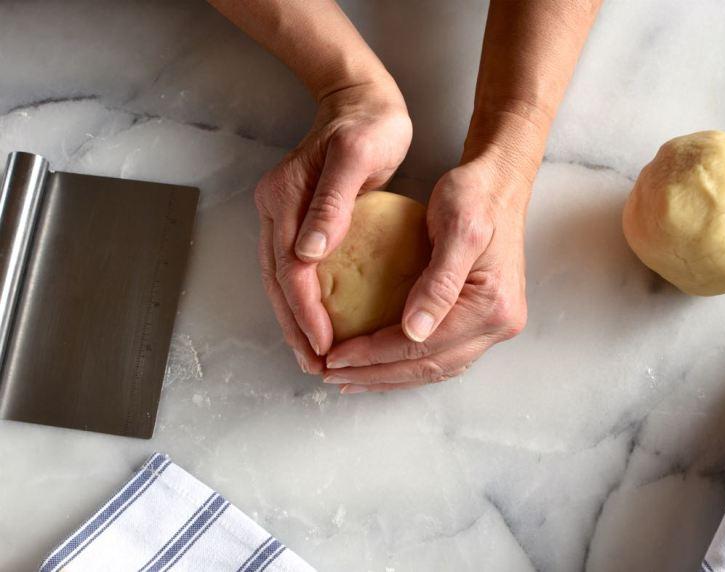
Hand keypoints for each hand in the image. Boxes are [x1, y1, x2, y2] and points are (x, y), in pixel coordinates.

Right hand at [255, 83, 411, 372]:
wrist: (360, 99)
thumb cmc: (367, 125)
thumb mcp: (356, 156)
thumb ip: (332, 202)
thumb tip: (308, 253)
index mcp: (284, 197)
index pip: (290, 269)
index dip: (305, 311)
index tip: (324, 345)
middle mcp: (275, 210)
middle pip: (278, 283)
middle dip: (295, 328)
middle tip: (316, 366)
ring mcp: (283, 215)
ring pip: (282, 281)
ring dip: (295, 321)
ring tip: (315, 356)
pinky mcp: (299, 220)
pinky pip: (295, 269)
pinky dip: (304, 300)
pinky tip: (320, 323)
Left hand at [323, 156, 528, 391]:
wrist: (500, 182)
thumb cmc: (474, 195)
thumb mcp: (456, 229)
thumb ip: (439, 283)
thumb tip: (415, 331)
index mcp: (492, 306)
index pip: (424, 345)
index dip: (375, 355)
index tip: (335, 357)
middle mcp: (499, 324)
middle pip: (429, 366)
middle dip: (377, 375)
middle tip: (332, 375)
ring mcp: (494, 326)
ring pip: (435, 368)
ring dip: (390, 377)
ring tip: (349, 379)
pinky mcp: (483, 321)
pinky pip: (442, 355)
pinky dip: (408, 364)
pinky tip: (380, 363)